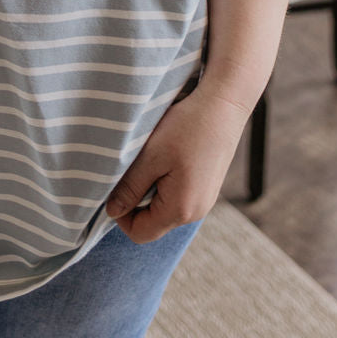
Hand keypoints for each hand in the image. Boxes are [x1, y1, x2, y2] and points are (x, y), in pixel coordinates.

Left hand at [104, 84, 251, 242]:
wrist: (224, 104)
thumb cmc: (187, 127)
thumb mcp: (151, 155)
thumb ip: (130, 187)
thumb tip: (112, 211)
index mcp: (181, 210)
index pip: (140, 233)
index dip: (121, 214)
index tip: (116, 184)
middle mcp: (196, 212)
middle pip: (153, 222)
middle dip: (136, 199)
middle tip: (133, 166)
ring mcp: (204, 200)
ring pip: (164, 207)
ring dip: (150, 187)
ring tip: (151, 158)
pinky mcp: (207, 186)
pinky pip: (178, 195)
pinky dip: (165, 180)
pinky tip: (167, 155)